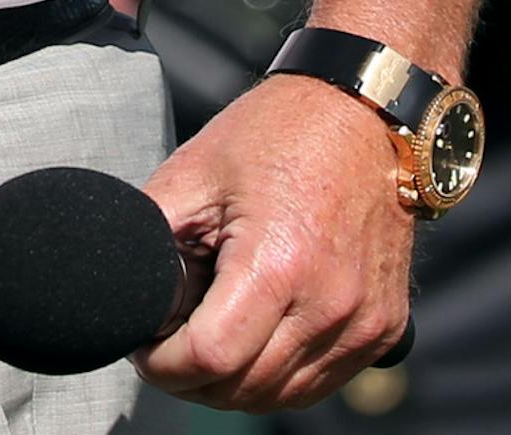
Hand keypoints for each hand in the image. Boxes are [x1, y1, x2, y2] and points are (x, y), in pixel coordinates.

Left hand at [136, 74, 414, 410]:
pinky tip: (251, 338)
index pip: (211, 358)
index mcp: (279, 264)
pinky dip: (278, 376)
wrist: (363, 114)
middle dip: (190, 378)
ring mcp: (363, 324)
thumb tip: (128, 288)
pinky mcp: (383, 329)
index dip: (162, 363)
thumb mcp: (196, 170)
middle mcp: (330, 306)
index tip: (142, 345)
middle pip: (244, 389)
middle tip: (165, 342)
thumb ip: (154, 232)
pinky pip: (320, 382)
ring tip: (205, 338)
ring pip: (282, 396)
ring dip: (233, 385)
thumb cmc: (280, 133)